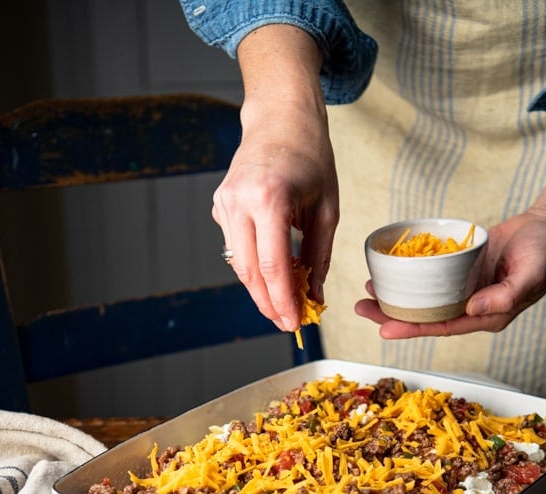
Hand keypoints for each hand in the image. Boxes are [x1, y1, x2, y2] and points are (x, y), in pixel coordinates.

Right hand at [213, 25, 338, 331]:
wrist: (280, 118)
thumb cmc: (310, 157)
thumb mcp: (326, 208)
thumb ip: (318, 256)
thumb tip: (315, 296)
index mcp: (269, 199)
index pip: (272, 266)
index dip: (283, 301)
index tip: (295, 323)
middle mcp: (238, 202)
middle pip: (249, 272)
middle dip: (269, 303)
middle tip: (288, 323)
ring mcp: (224, 204)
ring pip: (238, 264)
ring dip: (260, 289)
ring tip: (283, 304)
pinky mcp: (219, 206)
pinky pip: (235, 247)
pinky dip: (253, 267)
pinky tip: (272, 275)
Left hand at [355, 149, 545, 338]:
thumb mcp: (531, 273)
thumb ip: (506, 294)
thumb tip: (472, 310)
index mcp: (486, 315)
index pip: (442, 327)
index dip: (412, 330)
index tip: (384, 330)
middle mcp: (470, 306)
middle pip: (425, 316)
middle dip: (391, 316)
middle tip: (360, 308)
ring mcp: (463, 289)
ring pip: (423, 298)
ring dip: (395, 297)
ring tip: (368, 291)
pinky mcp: (458, 270)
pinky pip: (429, 278)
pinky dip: (409, 276)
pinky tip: (389, 271)